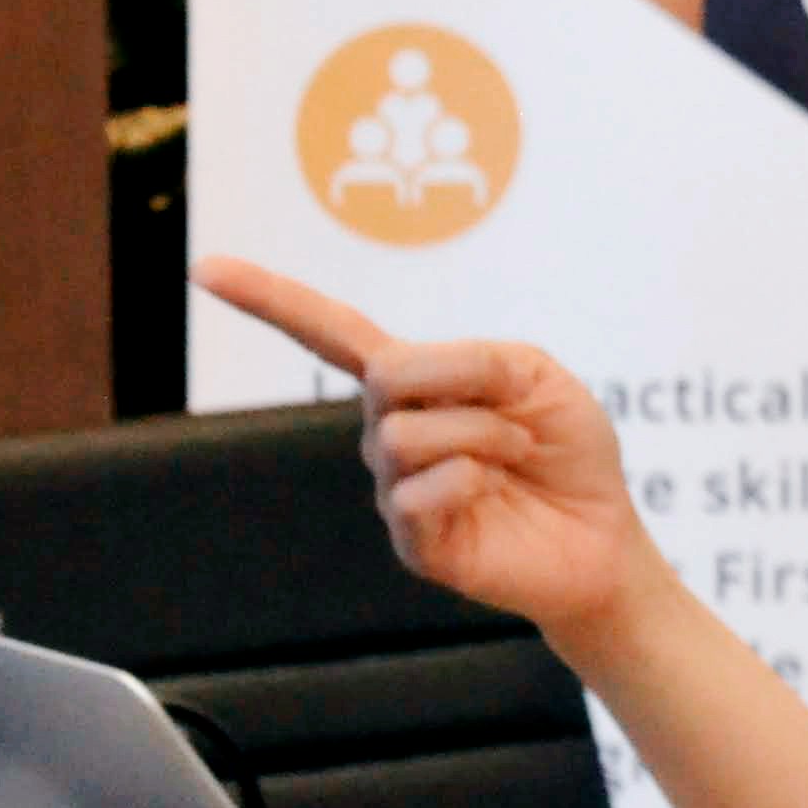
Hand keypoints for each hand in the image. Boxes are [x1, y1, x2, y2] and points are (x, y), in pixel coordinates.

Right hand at [192, 259, 665, 653]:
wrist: (602, 532)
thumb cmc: (567, 450)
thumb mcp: (537, 375)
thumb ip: (473, 359)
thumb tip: (397, 380)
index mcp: (415, 381)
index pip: (331, 334)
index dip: (270, 299)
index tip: (204, 269)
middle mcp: (388, 430)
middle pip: (386, 377)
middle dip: (469, 387)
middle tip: (519, 420)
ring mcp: (393, 486)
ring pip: (404, 434)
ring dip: (485, 435)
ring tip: (515, 457)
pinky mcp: (408, 539)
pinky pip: (418, 492)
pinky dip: (472, 482)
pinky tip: (493, 497)